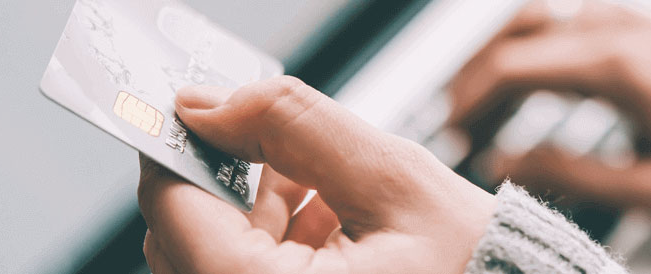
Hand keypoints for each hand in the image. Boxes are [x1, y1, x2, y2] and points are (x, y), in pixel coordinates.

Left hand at [139, 76, 496, 272]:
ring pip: (214, 257)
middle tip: (274, 143)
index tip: (196, 107)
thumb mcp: (393, 179)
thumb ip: (294, 125)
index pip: (171, 208)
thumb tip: (210, 103)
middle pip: (182, 236)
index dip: (177, 143)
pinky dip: (275, 246)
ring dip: (254, 212)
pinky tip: (328, 223)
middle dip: (226, 178)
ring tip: (327, 193)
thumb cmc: (479, 270)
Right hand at [448, 0, 650, 215]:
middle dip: (472, 81)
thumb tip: (500, 161)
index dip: (470, 101)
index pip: (512, 67)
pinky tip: (521, 89)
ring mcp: (618, 15)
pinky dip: (526, 50)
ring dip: (495, 59)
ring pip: (530, 20)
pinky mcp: (625, 17)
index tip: (453, 136)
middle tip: (457, 127)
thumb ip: (570, 175)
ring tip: (480, 108)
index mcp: (614, 66)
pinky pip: (557, 21)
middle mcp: (611, 27)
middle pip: (511, 37)